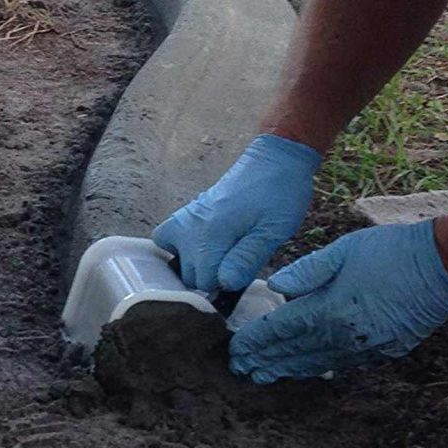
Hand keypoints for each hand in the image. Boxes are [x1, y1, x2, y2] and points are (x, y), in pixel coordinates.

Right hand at [152, 134, 321, 292]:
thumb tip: (224, 284)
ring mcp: (187, 216)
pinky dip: (180, 247)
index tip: (240, 282)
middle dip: (209, 278)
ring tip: (220, 260)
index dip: (222, 288)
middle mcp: (191, 225)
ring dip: (194, 264)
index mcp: (211, 232)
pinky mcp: (189, 211)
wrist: (275, 159)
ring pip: (172, 256)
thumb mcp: (273, 231)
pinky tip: (203, 248)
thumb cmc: (280, 194)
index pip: (202, 281)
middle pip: (187, 273)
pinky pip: (168, 235)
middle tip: (237, 269)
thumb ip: (246, 258)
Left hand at [230, 221, 447, 383]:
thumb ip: (306, 270)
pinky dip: (315, 367)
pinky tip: (304, 370)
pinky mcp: (382, 350)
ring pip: (316, 363)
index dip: (257, 340)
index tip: (235, 348)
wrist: (442, 267)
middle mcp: (346, 336)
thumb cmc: (389, 251)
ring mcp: (366, 347)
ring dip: (287, 369)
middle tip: (238, 369)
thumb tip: (274, 286)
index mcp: (332, 309)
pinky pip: (339, 363)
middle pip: (295, 352)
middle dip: (264, 360)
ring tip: (262, 375)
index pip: (283, 329)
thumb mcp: (342, 250)